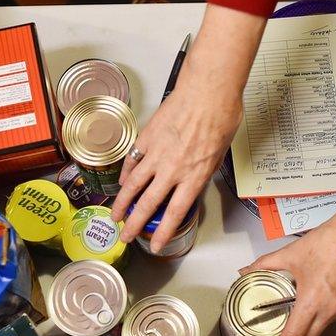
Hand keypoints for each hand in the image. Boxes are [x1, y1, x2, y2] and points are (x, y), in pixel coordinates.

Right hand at [111, 5, 266, 252]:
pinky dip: (125, 176)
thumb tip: (191, 183)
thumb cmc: (221, 117)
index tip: (154, 245)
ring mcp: (156, 154)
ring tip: (114, 215)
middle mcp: (173, 169)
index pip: (175, 213)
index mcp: (194, 176)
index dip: (162, 232)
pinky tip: (121, 184)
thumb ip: (201, 172)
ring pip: (133, 186)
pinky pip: (132, 162)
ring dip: (122, 204)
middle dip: (135, 224)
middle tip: (125, 236)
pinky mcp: (146, 139)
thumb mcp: (219, 153)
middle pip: (148, 204)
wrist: (208, 90)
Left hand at [239, 196, 335, 335]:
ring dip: (311, 324)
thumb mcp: (290, 253)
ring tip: (301, 313)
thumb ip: (264, 265)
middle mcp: (331, 310)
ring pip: (324, 325)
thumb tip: (245, 271)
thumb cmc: (328, 242)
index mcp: (311, 301)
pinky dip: (329, 310)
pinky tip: (325, 296)